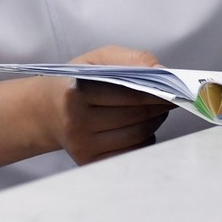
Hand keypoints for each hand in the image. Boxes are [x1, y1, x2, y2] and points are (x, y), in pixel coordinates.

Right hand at [36, 46, 171, 165]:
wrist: (47, 112)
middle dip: (160, 105)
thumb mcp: (97, 59)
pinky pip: (130, 152)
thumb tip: (162, 71)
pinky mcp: (89, 161)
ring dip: (155, 121)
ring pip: (135, 135)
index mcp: (76, 92)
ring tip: (160, 110)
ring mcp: (82, 146)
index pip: (126, 92)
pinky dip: (144, 139)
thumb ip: (130, 59)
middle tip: (173, 97)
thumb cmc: (77, 81)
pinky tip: (145, 127)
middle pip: (134, 116)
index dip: (155, 90)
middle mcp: (76, 122)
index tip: (175, 87)